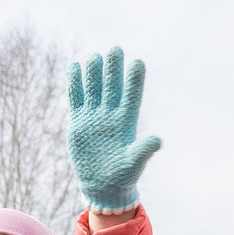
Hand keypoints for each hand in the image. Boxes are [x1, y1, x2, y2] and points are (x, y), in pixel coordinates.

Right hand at [66, 48, 162, 214]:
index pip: (131, 97)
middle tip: (116, 49)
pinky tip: (75, 66)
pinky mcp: (78, 121)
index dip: (134, 81)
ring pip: (93, 89)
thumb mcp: (134, 164)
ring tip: (95, 56)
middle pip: (112, 87)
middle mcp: (110, 115)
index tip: (138, 62)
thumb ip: (143, 150)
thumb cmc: (122, 176)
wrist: (102, 185)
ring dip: (94, 73)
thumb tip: (158, 140)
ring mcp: (93, 116)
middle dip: (114, 69)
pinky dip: (75, 84)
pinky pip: (76, 98)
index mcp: (126, 122)